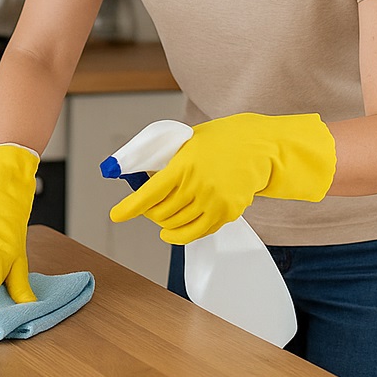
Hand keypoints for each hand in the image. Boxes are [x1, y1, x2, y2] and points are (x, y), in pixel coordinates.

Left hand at [109, 112, 336, 243]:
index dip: (130, 208)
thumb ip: (167, 161)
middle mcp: (198, 186)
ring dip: (163, 224)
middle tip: (145, 208)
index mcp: (184, 165)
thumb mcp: (188, 142)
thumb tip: (142, 177)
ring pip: (176, 224)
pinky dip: (180, 235)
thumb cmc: (220, 141)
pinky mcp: (226, 213)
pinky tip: (171, 233)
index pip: (150, 193)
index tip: (116, 215)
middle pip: (161, 212)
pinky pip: (196, 232)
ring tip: (159, 219)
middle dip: (148, 213)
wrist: (259, 147)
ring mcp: (213, 202)